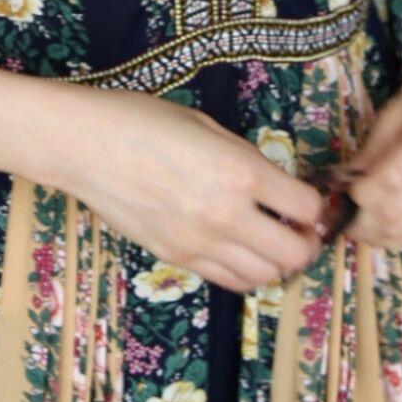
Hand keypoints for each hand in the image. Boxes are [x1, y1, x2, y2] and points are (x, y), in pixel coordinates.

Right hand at [62, 88, 328, 294]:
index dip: (316, 205)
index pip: (306, 208)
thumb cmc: (143, 121)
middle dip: (306, 242)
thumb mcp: (207, 126)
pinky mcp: (177, 258)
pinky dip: (244, 271)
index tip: (311, 200)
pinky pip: (228, 281)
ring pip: (265, 277)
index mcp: (240, 172)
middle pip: (295, 254)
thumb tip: (274, 186)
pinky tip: (238, 249)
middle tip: (300, 228)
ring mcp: (200, 243)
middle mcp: (227, 216)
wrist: (85, 146)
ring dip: (276, 261)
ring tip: (269, 241)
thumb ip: (245, 159)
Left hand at [336, 50, 401, 251]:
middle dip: (362, 220)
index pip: (390, 181)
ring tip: (360, 223)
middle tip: (343, 216)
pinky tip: (387, 224)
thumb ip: (370, 151)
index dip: (359, 194)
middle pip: (397, 212)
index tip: (342, 191)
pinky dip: (401, 236)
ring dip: (378, 234)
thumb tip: (340, 187)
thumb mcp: (396, 111)